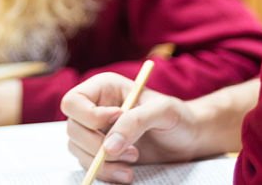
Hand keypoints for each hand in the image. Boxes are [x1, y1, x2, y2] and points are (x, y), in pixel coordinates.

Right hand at [61, 72, 204, 183]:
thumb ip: (135, 122)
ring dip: (103, 163)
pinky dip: (106, 173)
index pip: (73, 102)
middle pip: (72, 128)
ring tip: (133, 163)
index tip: (118, 120)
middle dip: (99, 145)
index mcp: (104, 88)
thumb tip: (108, 147)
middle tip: (132, 153)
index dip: (90, 116)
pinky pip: (89, 165)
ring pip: (77, 150)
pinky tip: (127, 173)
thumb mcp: (163, 111)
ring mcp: (96, 132)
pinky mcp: (102, 153)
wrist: (189, 139)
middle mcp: (95, 109)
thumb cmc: (178, 117)